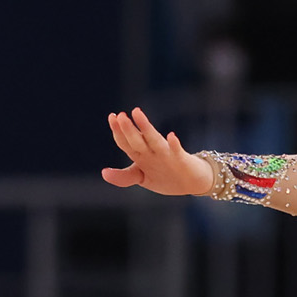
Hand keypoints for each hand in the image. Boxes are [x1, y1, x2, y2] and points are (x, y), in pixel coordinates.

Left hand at [99, 107, 223, 197]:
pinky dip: (174, 145)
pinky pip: (177, 151)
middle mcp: (152, 151)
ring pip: (154, 141)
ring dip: (146, 128)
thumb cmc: (166, 177)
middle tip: (120, 115)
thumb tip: (103, 173)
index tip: (111, 117)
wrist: (193, 182)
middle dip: (128, 129)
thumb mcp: (142, 178)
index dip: (118, 131)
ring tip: (138, 114)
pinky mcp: (181, 160)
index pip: (126, 142)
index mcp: (141, 155)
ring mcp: (166, 155)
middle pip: (137, 139)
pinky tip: (171, 136)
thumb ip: (123, 177)